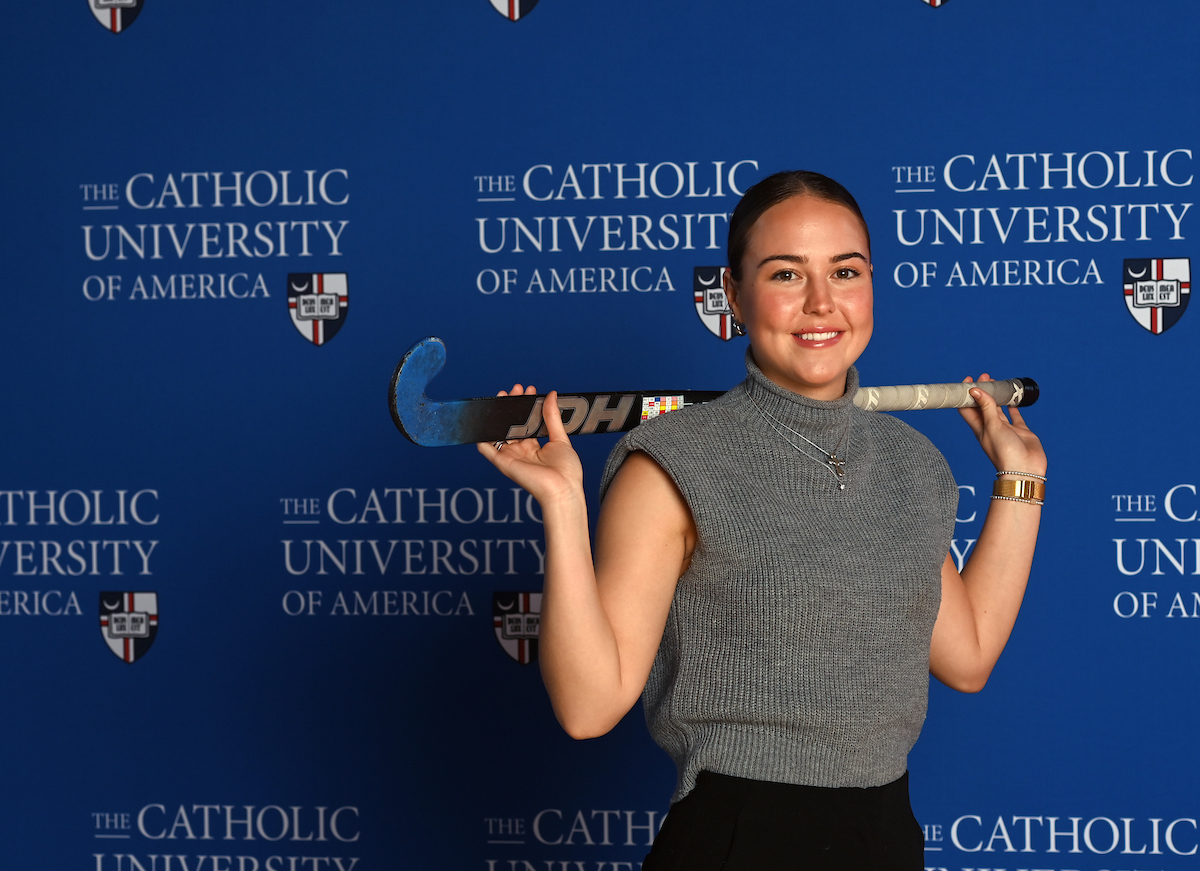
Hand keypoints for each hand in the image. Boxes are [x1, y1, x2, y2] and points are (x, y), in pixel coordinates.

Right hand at [476, 385, 584, 505]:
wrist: (563, 489)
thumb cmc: (567, 472)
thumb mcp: (560, 439)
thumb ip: (552, 417)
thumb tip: (550, 395)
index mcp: (534, 448)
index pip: (525, 423)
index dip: (526, 407)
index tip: (528, 390)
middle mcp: (521, 452)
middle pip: (511, 426)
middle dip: (512, 406)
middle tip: (516, 389)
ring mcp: (511, 457)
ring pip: (499, 432)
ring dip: (498, 415)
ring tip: (502, 396)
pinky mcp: (503, 463)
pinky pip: (487, 449)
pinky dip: (481, 437)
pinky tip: (480, 422)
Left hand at [958, 374, 1046, 474]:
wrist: (1025, 470)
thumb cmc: (1005, 452)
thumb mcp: (992, 426)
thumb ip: (986, 408)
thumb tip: (975, 390)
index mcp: (979, 428)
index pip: (967, 408)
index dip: (965, 394)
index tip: (967, 380)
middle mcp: (991, 428)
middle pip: (983, 406)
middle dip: (982, 390)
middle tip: (984, 376)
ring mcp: (1006, 429)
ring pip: (998, 409)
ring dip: (996, 396)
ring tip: (996, 382)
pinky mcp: (1021, 431)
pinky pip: (1015, 416)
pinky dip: (1013, 406)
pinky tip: (1012, 398)